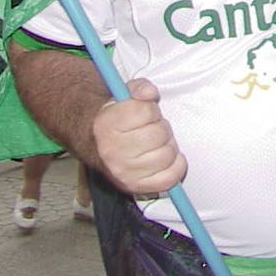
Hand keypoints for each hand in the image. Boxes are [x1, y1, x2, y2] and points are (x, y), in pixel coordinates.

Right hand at [91, 78, 186, 194]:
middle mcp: (111, 152)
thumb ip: (140, 87)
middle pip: (159, 133)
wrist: (99, 146)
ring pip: (167, 154)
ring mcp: (124, 173)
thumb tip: (149, 93)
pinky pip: (170, 177)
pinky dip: (175, 166)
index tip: (144, 113)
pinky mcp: (137, 187)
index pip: (146, 111)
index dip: (151, 109)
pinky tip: (166, 158)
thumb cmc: (118, 119)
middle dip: (161, 127)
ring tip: (155, 144)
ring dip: (167, 146)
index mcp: (106, 125)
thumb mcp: (125, 95)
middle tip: (150, 129)